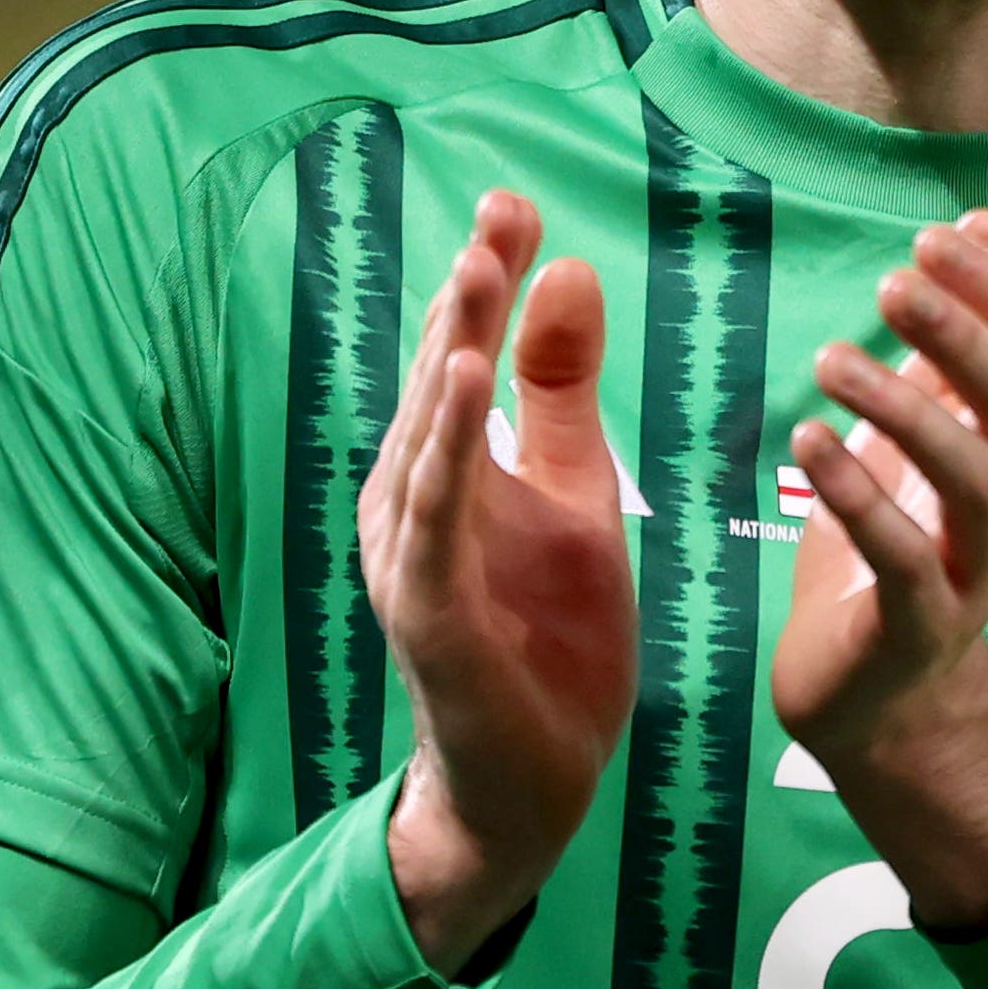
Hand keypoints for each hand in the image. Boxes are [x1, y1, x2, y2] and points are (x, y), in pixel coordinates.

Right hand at [363, 191, 636, 972]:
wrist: (534, 786)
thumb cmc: (546, 641)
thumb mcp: (576, 495)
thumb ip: (563, 393)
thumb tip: (568, 272)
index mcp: (446, 471)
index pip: (464, 355)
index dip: (487, 280)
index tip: (516, 202)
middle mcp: (411, 504)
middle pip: (437, 381)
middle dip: (468, 294)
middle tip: (501, 210)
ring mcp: (411, 559)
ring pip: (425, 440)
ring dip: (447, 356)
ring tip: (476, 274)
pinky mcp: (428, 614)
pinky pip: (432, 520)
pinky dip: (446, 450)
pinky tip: (465, 388)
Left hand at [775, 212, 987, 930]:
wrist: (872, 694)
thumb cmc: (896, 541)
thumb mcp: (927, 425)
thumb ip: (959, 335)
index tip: (937, 235)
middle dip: (966, 336)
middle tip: (894, 279)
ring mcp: (975, 571)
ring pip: (974, 481)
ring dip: (906, 410)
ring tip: (833, 360)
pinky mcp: (920, 627)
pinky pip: (905, 559)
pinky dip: (860, 496)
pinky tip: (807, 443)